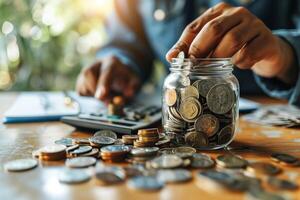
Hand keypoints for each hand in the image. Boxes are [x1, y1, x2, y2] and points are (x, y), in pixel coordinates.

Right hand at [76, 56, 140, 102]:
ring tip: (104, 96)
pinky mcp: (81, 79)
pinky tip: (97, 94)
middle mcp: (97, 63)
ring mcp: (87, 70)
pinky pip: (80, 90)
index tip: (100, 96)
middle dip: (95, 90)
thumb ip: (132, 89)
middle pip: (89, 74)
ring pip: (83, 83)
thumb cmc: (126, 78)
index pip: (106, 72)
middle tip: (104, 100)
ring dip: (92, 94)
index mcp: (112, 62)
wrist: (119, 72)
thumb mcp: (135, 82)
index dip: (103, 84)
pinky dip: (88, 96)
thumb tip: (123, 98)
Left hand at [166, 2, 296, 84]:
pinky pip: (249, 53)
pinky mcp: (266, 39)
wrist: (267, 48)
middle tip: (194, 66)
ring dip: (220, 57)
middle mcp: (236, 13)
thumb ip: (193, 48)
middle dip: (200, 49)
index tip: (176, 60)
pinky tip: (239, 66)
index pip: (195, 26)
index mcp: (218, 12)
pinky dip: (240, 63)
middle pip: (213, 29)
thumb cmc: (234, 46)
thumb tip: (170, 57)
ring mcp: (254, 24)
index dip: (183, 44)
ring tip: (215, 68)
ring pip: (232, 39)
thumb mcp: (213, 44)